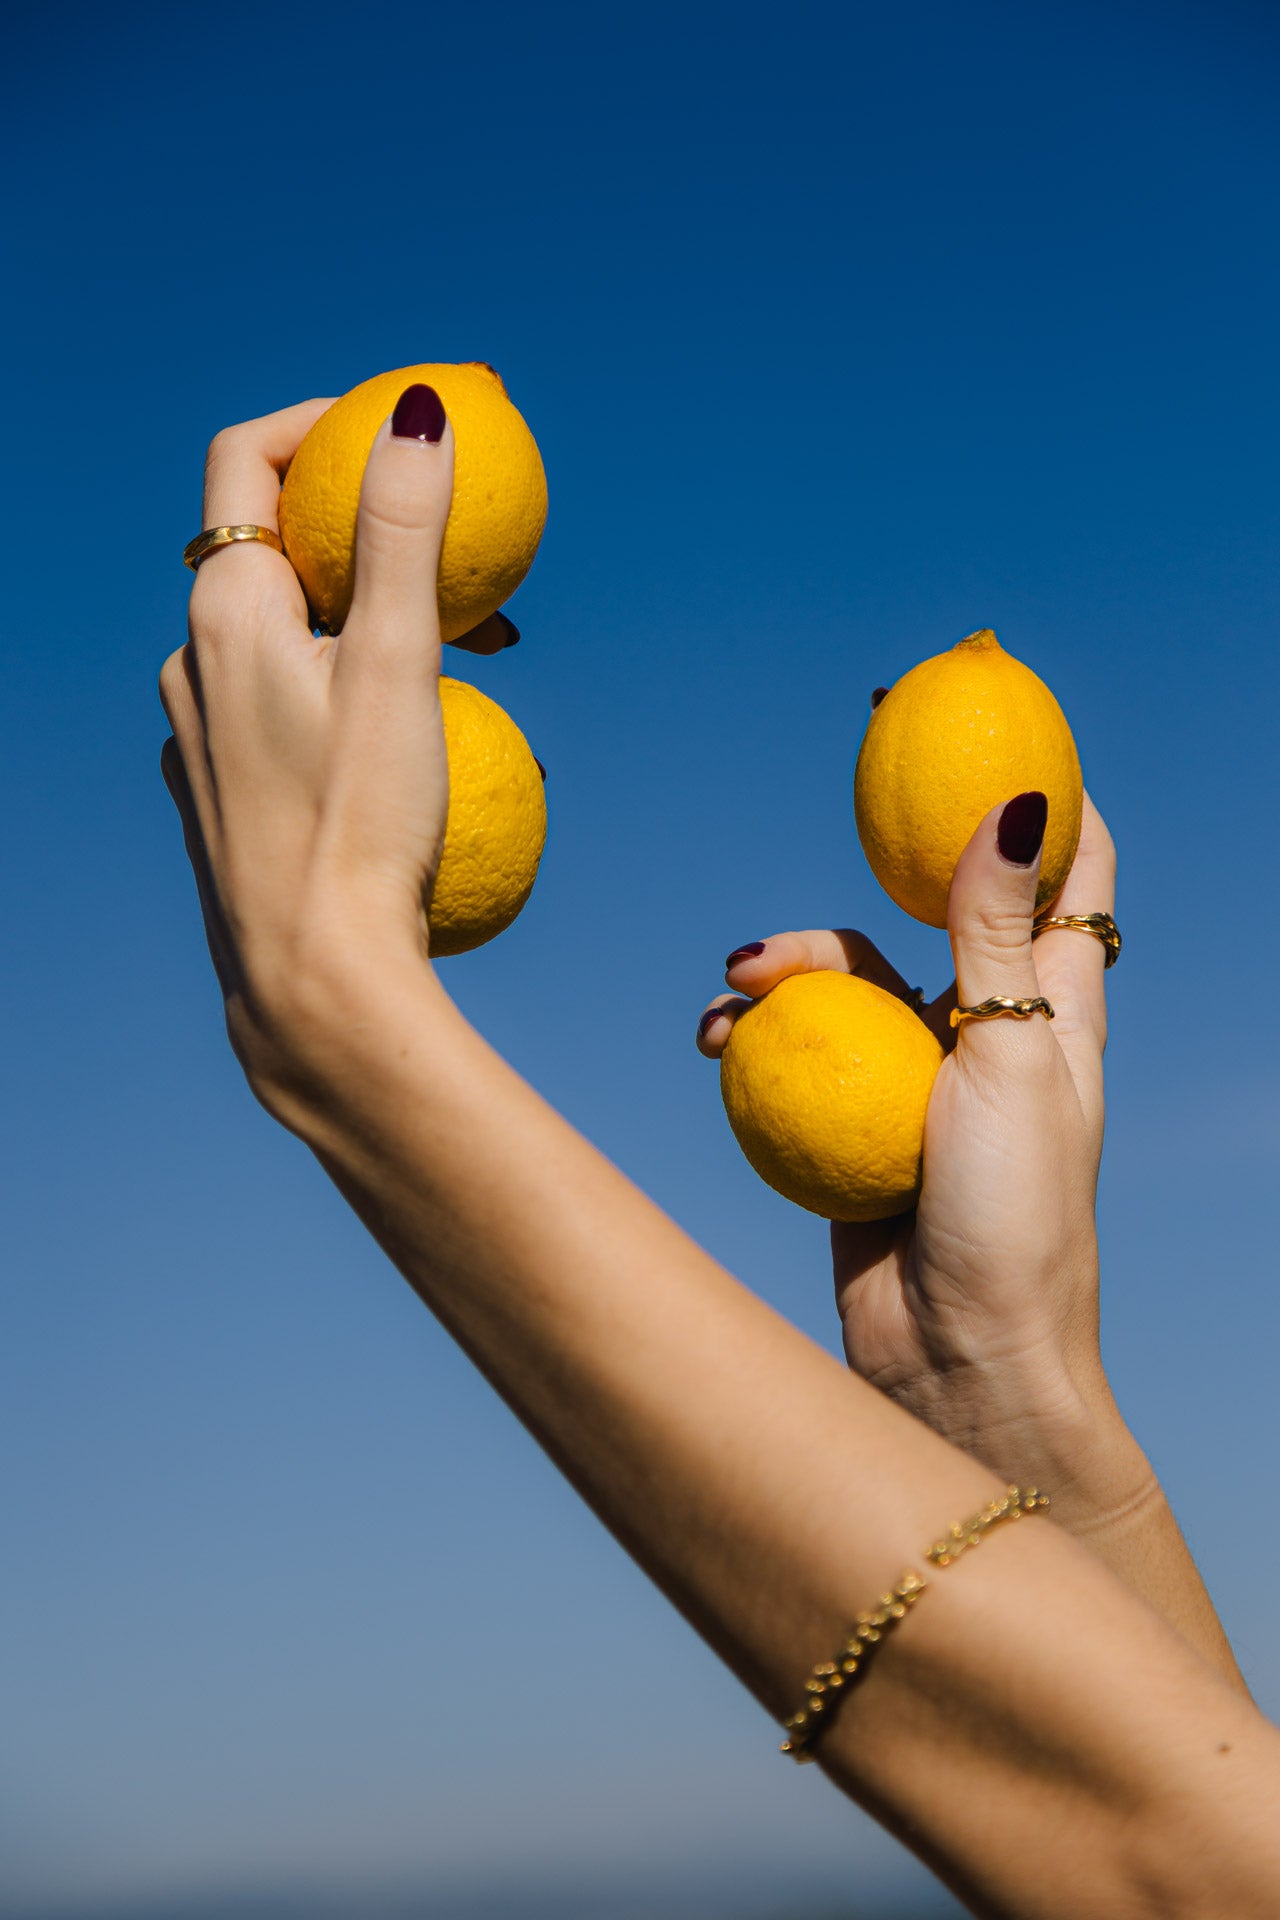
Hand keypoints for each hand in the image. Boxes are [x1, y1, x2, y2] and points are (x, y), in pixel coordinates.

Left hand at [160, 392, 460, 1115]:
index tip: (396, 430)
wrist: (312, 981)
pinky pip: (281, 716)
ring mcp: (197, 738)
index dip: (317, 420)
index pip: (244, 458)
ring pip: (283, 640)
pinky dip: (343, 699)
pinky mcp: (220, 800)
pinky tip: (409, 754)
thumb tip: (418, 413)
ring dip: (367, 626)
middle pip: (274, 551)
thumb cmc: (361, 825)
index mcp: (224, 614)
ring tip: (468, 672)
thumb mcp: (398, 663)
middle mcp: (190, 665)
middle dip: (372, 541)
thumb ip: (403, 534)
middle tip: (468, 570)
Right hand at [697, 794, 1121, 1503]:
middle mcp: (990, 1023)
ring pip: (848, 971)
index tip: (998, 720)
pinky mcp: (851, 1118)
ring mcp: (916, 1070)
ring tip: (739, 981)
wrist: (957, 1360)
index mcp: (1057, 1003)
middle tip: (860, 764)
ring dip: (793, 959)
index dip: (1047, 791)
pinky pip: (794, 1046)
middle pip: (942, 898)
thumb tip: (1020, 800)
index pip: (1073, 871)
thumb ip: (995, 934)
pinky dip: (753, 1030)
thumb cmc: (1016, 1216)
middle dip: (899, 840)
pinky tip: (714, 1039)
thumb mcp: (1014, 1062)